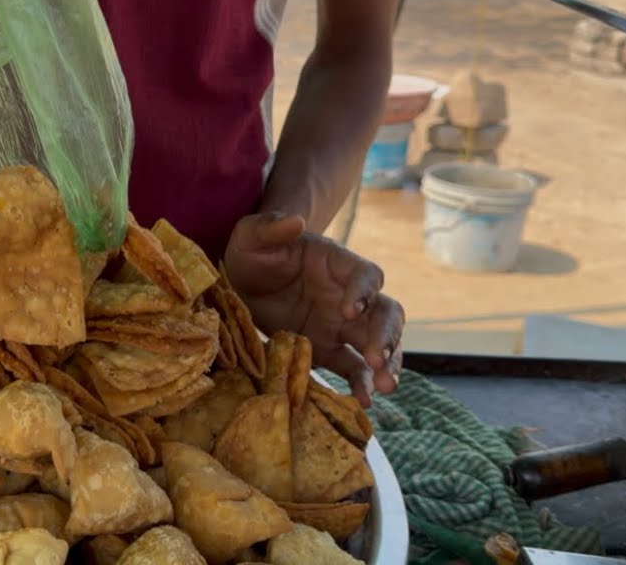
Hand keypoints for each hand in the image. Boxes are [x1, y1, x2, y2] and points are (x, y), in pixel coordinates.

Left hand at [223, 212, 403, 405]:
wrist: (238, 284)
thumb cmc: (251, 254)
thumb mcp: (251, 236)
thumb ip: (270, 226)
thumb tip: (296, 222)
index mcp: (336, 264)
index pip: (367, 275)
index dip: (364, 291)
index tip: (349, 311)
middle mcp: (348, 295)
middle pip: (385, 312)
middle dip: (386, 335)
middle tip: (377, 358)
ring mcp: (341, 326)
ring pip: (379, 344)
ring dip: (387, 364)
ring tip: (385, 387)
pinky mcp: (328, 350)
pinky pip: (353, 369)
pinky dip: (361, 385)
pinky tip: (363, 403)